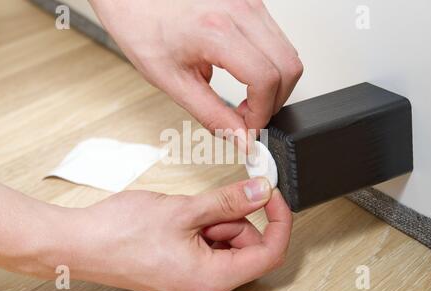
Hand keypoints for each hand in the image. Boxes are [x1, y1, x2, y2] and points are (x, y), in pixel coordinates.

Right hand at [70, 178, 291, 290]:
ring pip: (228, 241)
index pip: (269, 253)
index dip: (278, 221)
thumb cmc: (121, 233)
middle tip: (204, 207)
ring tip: (183, 214)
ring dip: (214, 220)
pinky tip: (180, 220)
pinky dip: (203, 225)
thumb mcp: (185, 210)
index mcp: (211, 278)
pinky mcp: (184, 266)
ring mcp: (194, 276)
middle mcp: (206, 284)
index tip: (272, 196)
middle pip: (247, 245)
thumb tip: (261, 192)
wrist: (81, 243)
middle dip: (233, 218)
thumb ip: (229, 201)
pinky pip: (209, 243)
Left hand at [90, 0, 302, 144]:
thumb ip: (211, 113)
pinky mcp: (250, 2)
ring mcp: (249, 2)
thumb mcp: (171, 80)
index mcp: (216, 31)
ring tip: (247, 97)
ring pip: (288, 52)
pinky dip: (269, 65)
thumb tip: (240, 138)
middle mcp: (239, 10)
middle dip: (275, 101)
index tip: (249, 127)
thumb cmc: (141, 26)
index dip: (262, 112)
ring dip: (274, 84)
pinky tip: (247, 74)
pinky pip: (277, 39)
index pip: (266, 80)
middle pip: (288, 67)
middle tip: (250, 116)